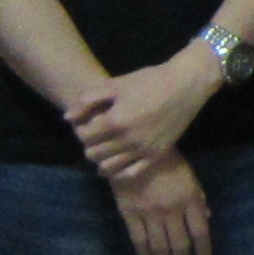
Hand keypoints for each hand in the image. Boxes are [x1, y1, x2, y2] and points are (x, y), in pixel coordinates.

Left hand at [66, 50, 214, 181]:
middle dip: (90, 145)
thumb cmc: (149, 81)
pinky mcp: (156, 155)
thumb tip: (67, 117)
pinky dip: (119, 172)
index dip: (81, 131)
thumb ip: (89, 100)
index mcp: (115, 121)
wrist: (185, 85)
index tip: (87, 124)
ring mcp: (143, 150)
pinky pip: (132, 173)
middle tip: (96, 136)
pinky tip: (117, 164)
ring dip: (101, 160)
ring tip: (106, 149)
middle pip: (94, 154)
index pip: (84, 137)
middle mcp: (127, 140)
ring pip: (109, 167)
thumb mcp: (116, 85)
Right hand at [108, 151, 213, 254]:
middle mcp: (171, 210)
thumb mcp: (190, 178)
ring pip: (159, 245)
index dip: (203, 249)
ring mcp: (149, 212)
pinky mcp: (129, 213)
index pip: (200, 232)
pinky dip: (144, 253)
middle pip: (179, 244)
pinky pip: (138, 239)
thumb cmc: (168, 162)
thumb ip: (198, 199)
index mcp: (189, 199)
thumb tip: (207, 218)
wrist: (136, 150)